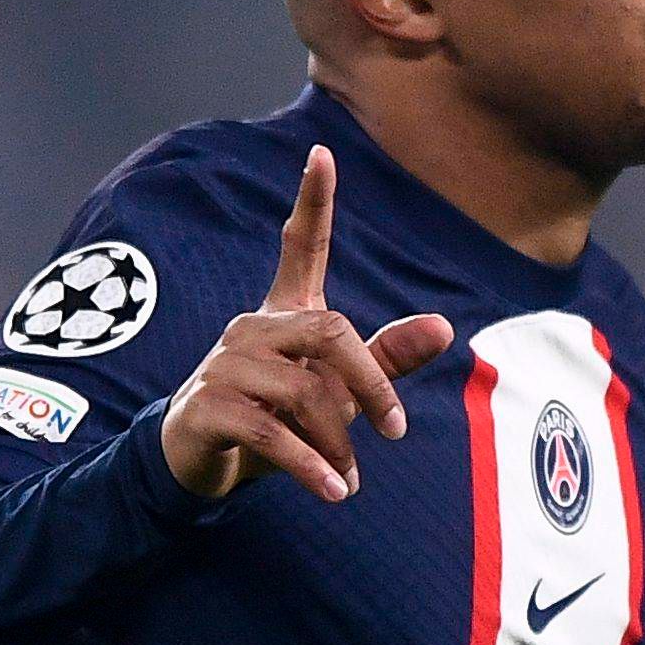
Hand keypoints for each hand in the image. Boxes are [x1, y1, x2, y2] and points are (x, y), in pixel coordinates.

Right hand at [159, 145, 457, 504]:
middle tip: (396, 431)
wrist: (200, 466)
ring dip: (338, 442)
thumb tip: (444, 326)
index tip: (322, 153)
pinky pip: (271, 431)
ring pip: (303, 391)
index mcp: (284, 315)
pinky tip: (334, 491)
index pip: (300, 247)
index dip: (313, 202)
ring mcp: (225, 364)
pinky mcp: (208, 406)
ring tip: (349, 480)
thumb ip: (386, 362)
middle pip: (330, 332)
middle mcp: (252, 328)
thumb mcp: (335, 395)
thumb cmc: (275, 420)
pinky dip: (310, 466)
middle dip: (371, 383)